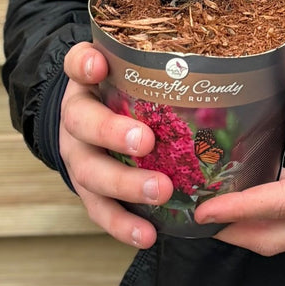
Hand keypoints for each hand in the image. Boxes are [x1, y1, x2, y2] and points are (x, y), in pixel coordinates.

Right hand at [59, 43, 172, 248]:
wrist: (94, 120)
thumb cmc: (126, 89)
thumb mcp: (132, 67)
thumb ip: (156, 59)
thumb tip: (208, 51)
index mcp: (86, 80)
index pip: (76, 63)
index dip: (84, 64)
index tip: (98, 66)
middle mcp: (76, 116)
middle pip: (82, 123)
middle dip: (112, 133)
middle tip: (145, 141)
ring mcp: (78, 155)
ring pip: (89, 172)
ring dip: (124, 184)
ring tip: (160, 191)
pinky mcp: (88, 189)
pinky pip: (100, 209)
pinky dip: (122, 224)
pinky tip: (147, 234)